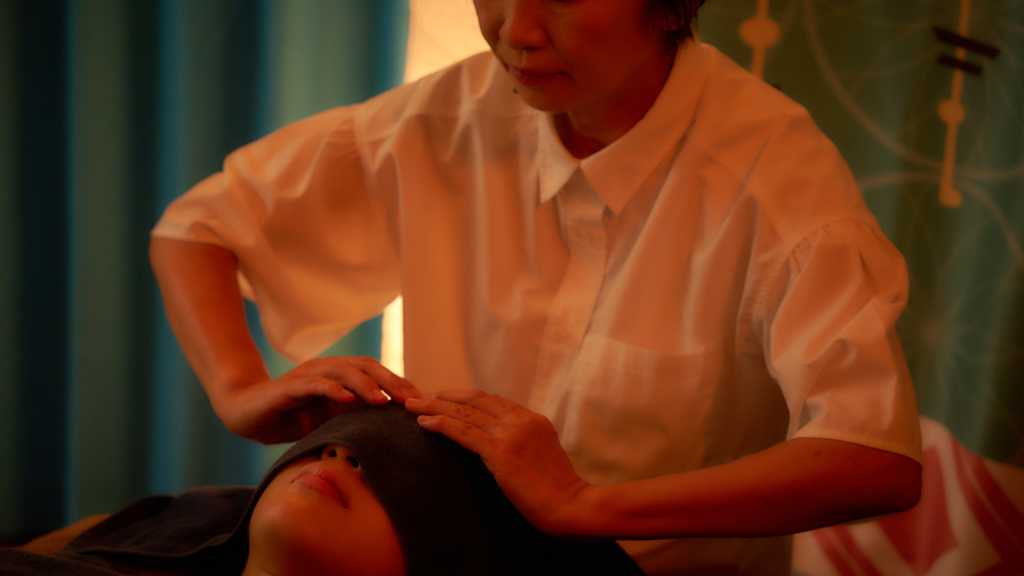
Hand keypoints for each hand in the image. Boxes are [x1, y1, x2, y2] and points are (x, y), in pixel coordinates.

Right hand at [215, 356, 420, 443]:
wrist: (245, 413)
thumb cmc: (290, 418)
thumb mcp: (327, 421)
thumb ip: (353, 420)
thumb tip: (388, 435)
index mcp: (340, 375)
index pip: (377, 374)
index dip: (400, 385)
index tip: (422, 402)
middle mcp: (328, 369)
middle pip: (367, 367)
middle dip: (392, 382)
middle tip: (412, 400)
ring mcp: (309, 375)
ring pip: (344, 372)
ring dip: (366, 385)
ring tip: (383, 401)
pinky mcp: (290, 386)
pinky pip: (315, 384)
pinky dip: (333, 390)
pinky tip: (347, 400)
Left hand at [405, 391, 590, 534]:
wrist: (570, 504)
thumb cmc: (557, 489)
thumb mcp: (543, 454)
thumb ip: (525, 442)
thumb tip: (503, 446)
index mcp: (533, 419)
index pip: (493, 401)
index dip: (465, 398)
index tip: (445, 398)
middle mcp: (521, 420)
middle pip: (475, 400)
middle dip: (444, 397)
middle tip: (421, 396)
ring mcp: (510, 433)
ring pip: (464, 412)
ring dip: (434, 407)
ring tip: (413, 405)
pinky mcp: (500, 451)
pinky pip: (463, 431)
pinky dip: (440, 424)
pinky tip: (424, 423)